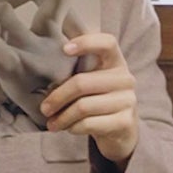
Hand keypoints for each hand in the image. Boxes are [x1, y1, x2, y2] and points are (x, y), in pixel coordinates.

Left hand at [41, 32, 137, 163]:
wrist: (123, 130)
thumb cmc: (99, 100)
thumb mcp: (93, 80)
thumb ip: (77, 70)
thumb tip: (45, 72)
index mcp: (116, 62)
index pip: (107, 43)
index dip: (86, 42)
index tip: (64, 49)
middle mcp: (125, 79)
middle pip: (82, 83)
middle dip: (58, 97)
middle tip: (44, 108)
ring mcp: (128, 100)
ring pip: (83, 106)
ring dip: (62, 117)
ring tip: (52, 123)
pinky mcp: (125, 121)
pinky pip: (89, 124)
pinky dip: (73, 127)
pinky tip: (69, 128)